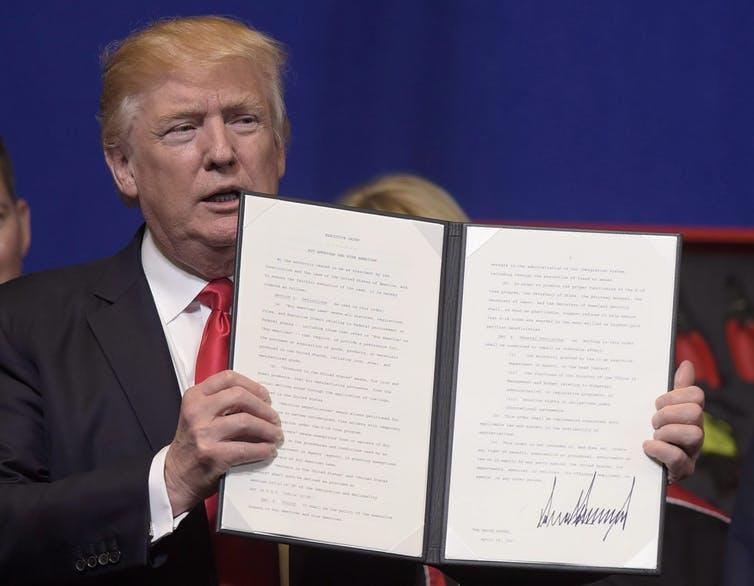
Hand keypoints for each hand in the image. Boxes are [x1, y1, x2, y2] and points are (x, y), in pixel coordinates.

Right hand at [164, 370, 282, 514]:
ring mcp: (203, 433)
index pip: (228, 378)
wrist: (175, 477)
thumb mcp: (200, 416)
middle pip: (240, 396)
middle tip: (275, 418)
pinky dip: (263, 449)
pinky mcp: (211, 455)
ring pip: (246, 421)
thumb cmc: (194, 444)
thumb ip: (222, 404)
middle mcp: (197, 411)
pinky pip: (246, 448)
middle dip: (264, 407)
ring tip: (277, 435)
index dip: (252, 385)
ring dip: (268, 429)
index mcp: (195, 397)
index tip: (266, 397)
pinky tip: (269, 451)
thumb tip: (262, 402)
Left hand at [643, 360, 703, 483]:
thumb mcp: (659, 408)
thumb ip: (674, 388)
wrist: (636, 465)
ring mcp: (691, 452)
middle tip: (653, 421)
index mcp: (690, 415)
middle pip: (695, 412)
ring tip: (653, 435)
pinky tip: (647, 446)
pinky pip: (678, 458)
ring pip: (694, 434)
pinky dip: (660, 449)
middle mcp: (695, 432)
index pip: (696, 395)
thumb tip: (686, 364)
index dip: (674, 396)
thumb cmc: (650, 431)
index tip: (656, 403)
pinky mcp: (682, 471)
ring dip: (667, 432)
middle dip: (668, 414)